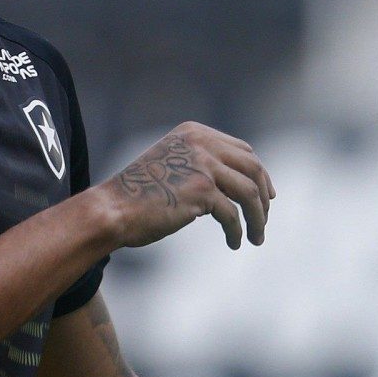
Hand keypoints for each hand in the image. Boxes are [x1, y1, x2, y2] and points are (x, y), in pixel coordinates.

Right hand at [101, 122, 274, 249]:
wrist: (112, 209)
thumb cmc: (139, 194)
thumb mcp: (172, 165)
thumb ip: (200, 164)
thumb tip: (240, 183)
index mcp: (193, 133)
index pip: (243, 150)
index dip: (259, 174)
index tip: (265, 196)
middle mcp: (200, 143)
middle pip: (253, 168)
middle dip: (264, 196)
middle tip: (263, 217)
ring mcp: (203, 165)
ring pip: (250, 193)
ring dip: (258, 219)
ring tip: (256, 237)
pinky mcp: (202, 191)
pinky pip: (233, 215)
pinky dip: (237, 232)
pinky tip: (234, 243)